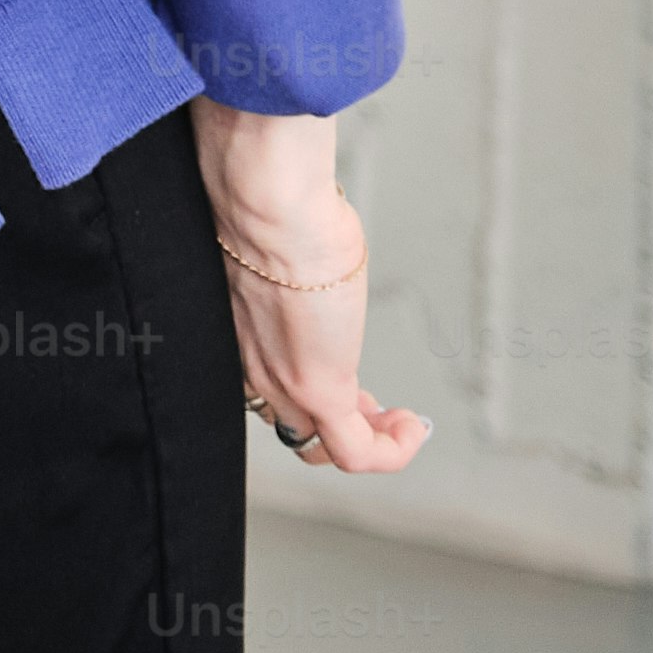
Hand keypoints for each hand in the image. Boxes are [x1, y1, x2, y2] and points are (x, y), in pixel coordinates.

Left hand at [189, 100, 427, 474]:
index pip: (268, 386)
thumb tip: (301, 200)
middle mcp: (253, 366)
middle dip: (337, 423)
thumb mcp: (281, 234)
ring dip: (367, 440)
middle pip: (290, 425)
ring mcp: (285, 383)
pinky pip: (358, 452)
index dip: (306, 394)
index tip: (345, 382)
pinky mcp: (320, 389)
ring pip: (320, 447)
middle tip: (375, 410)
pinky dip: (391, 451)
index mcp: (238, 332)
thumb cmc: (272, 204)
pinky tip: (413, 427)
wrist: (269, 207)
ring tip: (400, 423)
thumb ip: (287, 241)